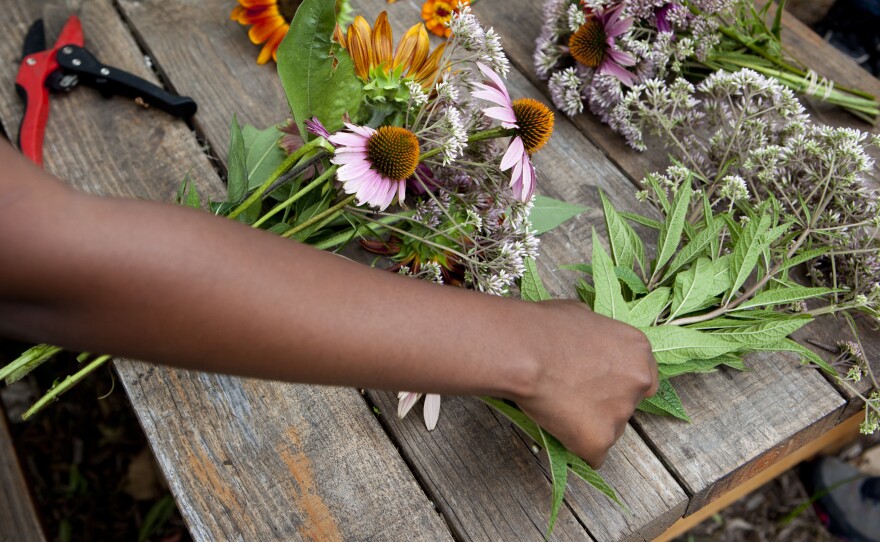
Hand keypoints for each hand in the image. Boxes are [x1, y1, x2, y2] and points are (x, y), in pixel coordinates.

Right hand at [510, 300, 657, 467]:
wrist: (523, 352)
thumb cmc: (544, 327)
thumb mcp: (581, 316)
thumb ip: (596, 338)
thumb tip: (586, 344)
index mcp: (638, 350)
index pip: (644, 378)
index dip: (617, 383)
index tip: (597, 384)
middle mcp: (639, 382)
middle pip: (628, 405)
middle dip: (606, 405)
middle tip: (574, 397)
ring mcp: (621, 414)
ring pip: (608, 430)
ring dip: (588, 425)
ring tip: (556, 408)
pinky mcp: (600, 441)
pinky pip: (591, 454)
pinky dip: (575, 445)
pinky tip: (555, 426)